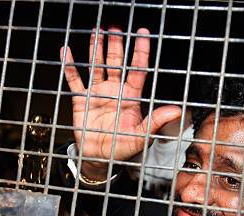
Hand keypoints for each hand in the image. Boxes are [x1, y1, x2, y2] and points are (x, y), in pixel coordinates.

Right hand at [60, 27, 180, 179]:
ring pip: (97, 66)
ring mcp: (98, 93)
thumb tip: (177, 110)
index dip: (140, 51)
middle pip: (116, 62)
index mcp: (131, 97)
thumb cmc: (123, 148)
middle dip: (116, 45)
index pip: (137, 69)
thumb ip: (157, 121)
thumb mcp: (142, 136)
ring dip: (97, 49)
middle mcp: (115, 91)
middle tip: (115, 27)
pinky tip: (66, 52)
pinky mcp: (81, 100)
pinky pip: (74, 80)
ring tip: (97, 32)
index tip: (142, 34)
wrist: (100, 159)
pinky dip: (70, 66)